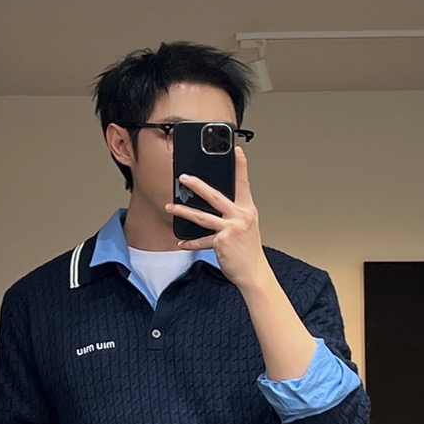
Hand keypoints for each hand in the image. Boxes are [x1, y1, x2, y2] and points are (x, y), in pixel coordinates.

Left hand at [165, 143, 267, 288]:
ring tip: (170, 206)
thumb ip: (234, 214)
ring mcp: (231, 228)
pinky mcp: (221, 241)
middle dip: (196, 184)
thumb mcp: (246, 227)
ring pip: (201, 216)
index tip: (237, 150)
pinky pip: (201, 240)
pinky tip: (181, 242)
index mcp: (247, 210)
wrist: (253, 273)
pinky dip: (190, 243)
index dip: (241, 166)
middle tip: (183, 177)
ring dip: (182, 210)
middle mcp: (240, 216)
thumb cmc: (248, 251)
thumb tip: (213, 207)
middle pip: (214, 195)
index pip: (243, 183)